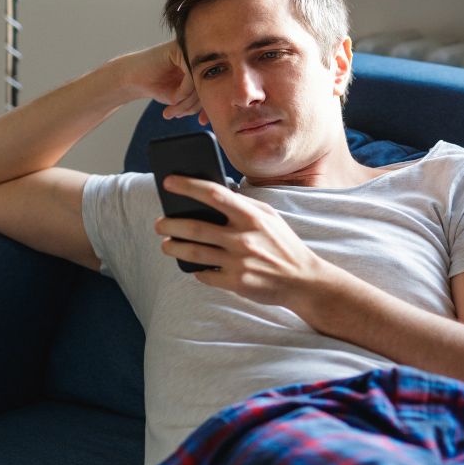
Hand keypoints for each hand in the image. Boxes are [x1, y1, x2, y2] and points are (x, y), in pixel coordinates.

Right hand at [114, 41, 207, 124]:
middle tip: (179, 115)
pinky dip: (184, 91)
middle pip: (209, 85)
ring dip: (188, 102)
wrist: (131, 78)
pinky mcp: (179, 49)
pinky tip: (173, 97)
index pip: (216, 88)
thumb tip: (224, 110)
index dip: (209, 107)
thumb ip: (202, 100)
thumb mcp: (185, 98)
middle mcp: (199, 57)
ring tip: (174, 110)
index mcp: (204, 67)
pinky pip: (191, 75)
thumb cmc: (158, 86)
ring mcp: (190, 50)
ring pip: (201, 81)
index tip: (202, 122)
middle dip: (194, 106)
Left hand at [153, 175, 334, 308]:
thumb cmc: (283, 245)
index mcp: (252, 217)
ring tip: (167, 244)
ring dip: (174, 247)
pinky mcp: (236, 283)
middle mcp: (244, 238)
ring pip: (193, 252)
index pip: (214, 194)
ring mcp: (239, 262)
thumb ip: (245, 205)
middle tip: (160, 223)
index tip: (168, 182)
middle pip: (195, 226)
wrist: (303, 280)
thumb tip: (213, 195)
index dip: (188, 186)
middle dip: (170, 223)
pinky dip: (196, 270)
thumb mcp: (270, 217)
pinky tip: (194, 265)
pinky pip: (205, 275)